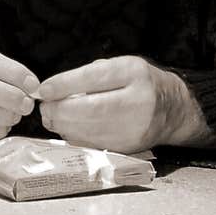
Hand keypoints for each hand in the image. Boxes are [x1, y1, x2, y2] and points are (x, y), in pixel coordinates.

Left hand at [37, 56, 203, 153]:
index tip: (44, 89)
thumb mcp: (119, 67)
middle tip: (45, 108)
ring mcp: (136, 128)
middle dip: (60, 110)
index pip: (94, 78)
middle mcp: (139, 101)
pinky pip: (94, 143)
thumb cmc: (139, 83)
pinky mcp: (130, 147)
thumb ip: (89, 75)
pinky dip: (76, 137)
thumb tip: (53, 91)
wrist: (171, 110)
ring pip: (90, 130)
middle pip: (91, 109)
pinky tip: (69, 128)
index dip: (64, 85)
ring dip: (64, 125)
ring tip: (53, 118)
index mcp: (134, 73)